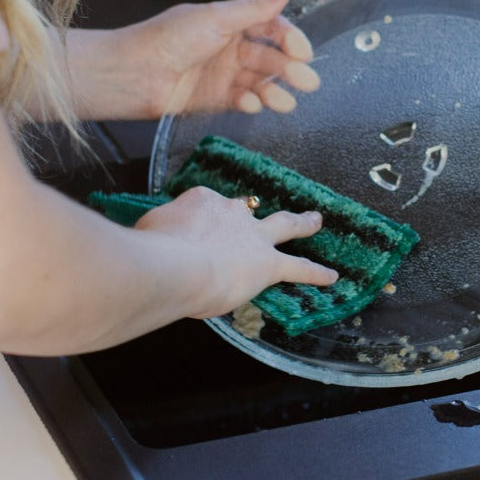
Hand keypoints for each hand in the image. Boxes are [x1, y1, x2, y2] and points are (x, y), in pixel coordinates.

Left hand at [129, 0, 320, 116]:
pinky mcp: (213, 99)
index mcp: (230, 22)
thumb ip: (255, 9)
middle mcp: (229, 48)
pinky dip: (250, 103)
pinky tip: (251, 103)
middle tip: (307, 81)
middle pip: (270, 58)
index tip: (302, 51)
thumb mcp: (216, 17)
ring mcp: (222, 75)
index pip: (271, 28)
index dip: (290, 38)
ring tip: (284, 101)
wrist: (134, 72)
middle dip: (290, 69)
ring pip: (259, 82)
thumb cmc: (167, 38)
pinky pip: (241, 101)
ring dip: (275, 91)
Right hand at [135, 186, 337, 318]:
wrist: (175, 265)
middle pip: (249, 208)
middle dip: (258, 209)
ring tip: (316, 220)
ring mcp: (254, 237)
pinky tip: (331, 276)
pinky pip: (298, 267)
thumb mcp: (148, 228)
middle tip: (262, 207)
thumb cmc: (154, 248)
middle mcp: (232, 214)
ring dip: (302, 222)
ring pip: (285, 225)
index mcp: (202, 202)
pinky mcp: (268, 264)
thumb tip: (156, 238)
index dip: (201, 224)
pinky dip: (316, 272)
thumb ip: (160, 230)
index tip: (191, 234)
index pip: (207, 209)